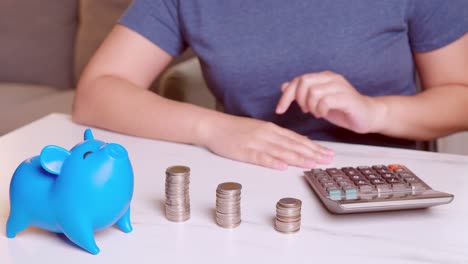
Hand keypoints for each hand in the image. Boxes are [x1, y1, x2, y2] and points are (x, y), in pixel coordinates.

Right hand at [197, 115, 334, 169]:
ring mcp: (255, 142)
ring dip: (297, 158)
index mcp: (271, 129)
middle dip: (312, 153)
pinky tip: (282, 166)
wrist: (213, 126)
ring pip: (280, 151)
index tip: (327, 153)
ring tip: (312, 164)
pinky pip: (259, 157)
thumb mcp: (258, 129)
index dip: (314, 147)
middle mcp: (266, 134)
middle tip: (328, 160)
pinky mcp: (243, 151)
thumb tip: (293, 146)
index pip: (296, 138)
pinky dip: (272, 161)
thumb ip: (275, 137)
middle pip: (293, 145)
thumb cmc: (235, 129)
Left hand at [276, 71, 386, 133]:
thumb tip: (284, 86)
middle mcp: (331, 78)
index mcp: (323, 77)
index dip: (286, 96)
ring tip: (317, 113)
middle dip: (299, 100)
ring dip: (311, 106)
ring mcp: (340, 86)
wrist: (368, 116)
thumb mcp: (318, 101)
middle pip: (303, 83)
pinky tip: (324, 114)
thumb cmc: (342, 109)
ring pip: (313, 92)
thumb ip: (302, 93)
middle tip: (306, 111)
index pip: (298, 80)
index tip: (279, 110)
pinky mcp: (347, 97)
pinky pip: (325, 101)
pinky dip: (320, 110)